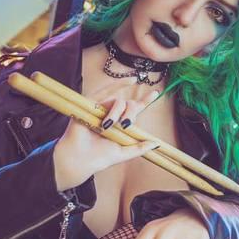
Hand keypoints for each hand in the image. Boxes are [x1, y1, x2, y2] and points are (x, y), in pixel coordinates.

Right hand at [52, 77, 161, 191]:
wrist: (81, 158)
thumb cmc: (98, 157)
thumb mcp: (123, 153)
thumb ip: (139, 148)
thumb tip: (156, 144)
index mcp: (119, 125)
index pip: (133, 110)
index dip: (144, 102)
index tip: (155, 94)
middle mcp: (111, 115)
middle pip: (129, 105)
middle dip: (130, 113)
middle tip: (125, 125)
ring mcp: (101, 109)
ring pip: (118, 101)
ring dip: (117, 113)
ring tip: (107, 125)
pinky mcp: (91, 105)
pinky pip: (105, 91)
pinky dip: (117, 85)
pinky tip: (131, 81)